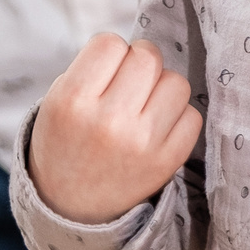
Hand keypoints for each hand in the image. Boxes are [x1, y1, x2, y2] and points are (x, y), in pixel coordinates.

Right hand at [26, 34, 201, 225]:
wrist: (71, 206)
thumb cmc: (67, 140)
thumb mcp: (57, 101)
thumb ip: (93, 69)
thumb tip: (140, 49)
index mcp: (72, 101)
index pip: (110, 43)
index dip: (111, 51)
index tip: (106, 69)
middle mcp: (108, 121)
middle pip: (148, 57)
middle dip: (141, 63)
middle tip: (129, 83)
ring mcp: (141, 144)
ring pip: (176, 82)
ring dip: (163, 87)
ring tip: (144, 105)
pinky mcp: (166, 162)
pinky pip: (192, 116)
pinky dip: (178, 116)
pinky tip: (157, 127)